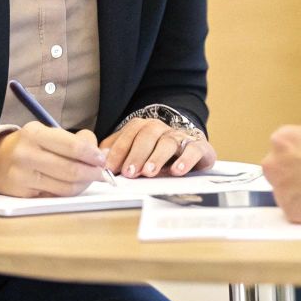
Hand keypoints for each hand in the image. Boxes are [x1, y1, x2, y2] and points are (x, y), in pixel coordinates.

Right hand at [0, 122, 107, 197]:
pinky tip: (74, 185)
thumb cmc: (27, 145)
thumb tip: (101, 154)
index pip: (72, 146)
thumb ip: (73, 140)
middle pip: (71, 170)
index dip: (92, 154)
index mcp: (34, 133)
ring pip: (65, 187)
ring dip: (84, 184)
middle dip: (92, 173)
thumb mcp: (45, 133)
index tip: (102, 158)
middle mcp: (26, 154)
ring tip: (89, 178)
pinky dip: (69, 192)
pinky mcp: (23, 194)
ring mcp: (23, 177)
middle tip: (101, 173)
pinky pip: (55, 196)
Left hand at [100, 118, 216, 177]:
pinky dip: (186, 159)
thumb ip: (116, 153)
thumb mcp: (133, 152)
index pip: (130, 133)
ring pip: (169, 142)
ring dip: (157, 157)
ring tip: (150, 171)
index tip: (111, 168)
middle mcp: (163, 130)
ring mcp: (182, 138)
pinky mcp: (200, 148)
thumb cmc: (156, 155)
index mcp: (145, 128)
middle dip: (137, 154)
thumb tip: (100, 159)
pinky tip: (177, 171)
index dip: (119, 150)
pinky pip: (194, 150)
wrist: (190, 149)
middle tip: (130, 172)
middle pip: (148, 135)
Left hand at [261, 124, 300, 224]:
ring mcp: (279, 189)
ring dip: (297, 192)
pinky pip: (294, 209)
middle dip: (291, 174)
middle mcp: (274, 164)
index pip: (279, 148)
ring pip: (284, 191)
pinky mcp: (289, 211)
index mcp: (282, 140)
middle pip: (277, 169)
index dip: (294, 155)